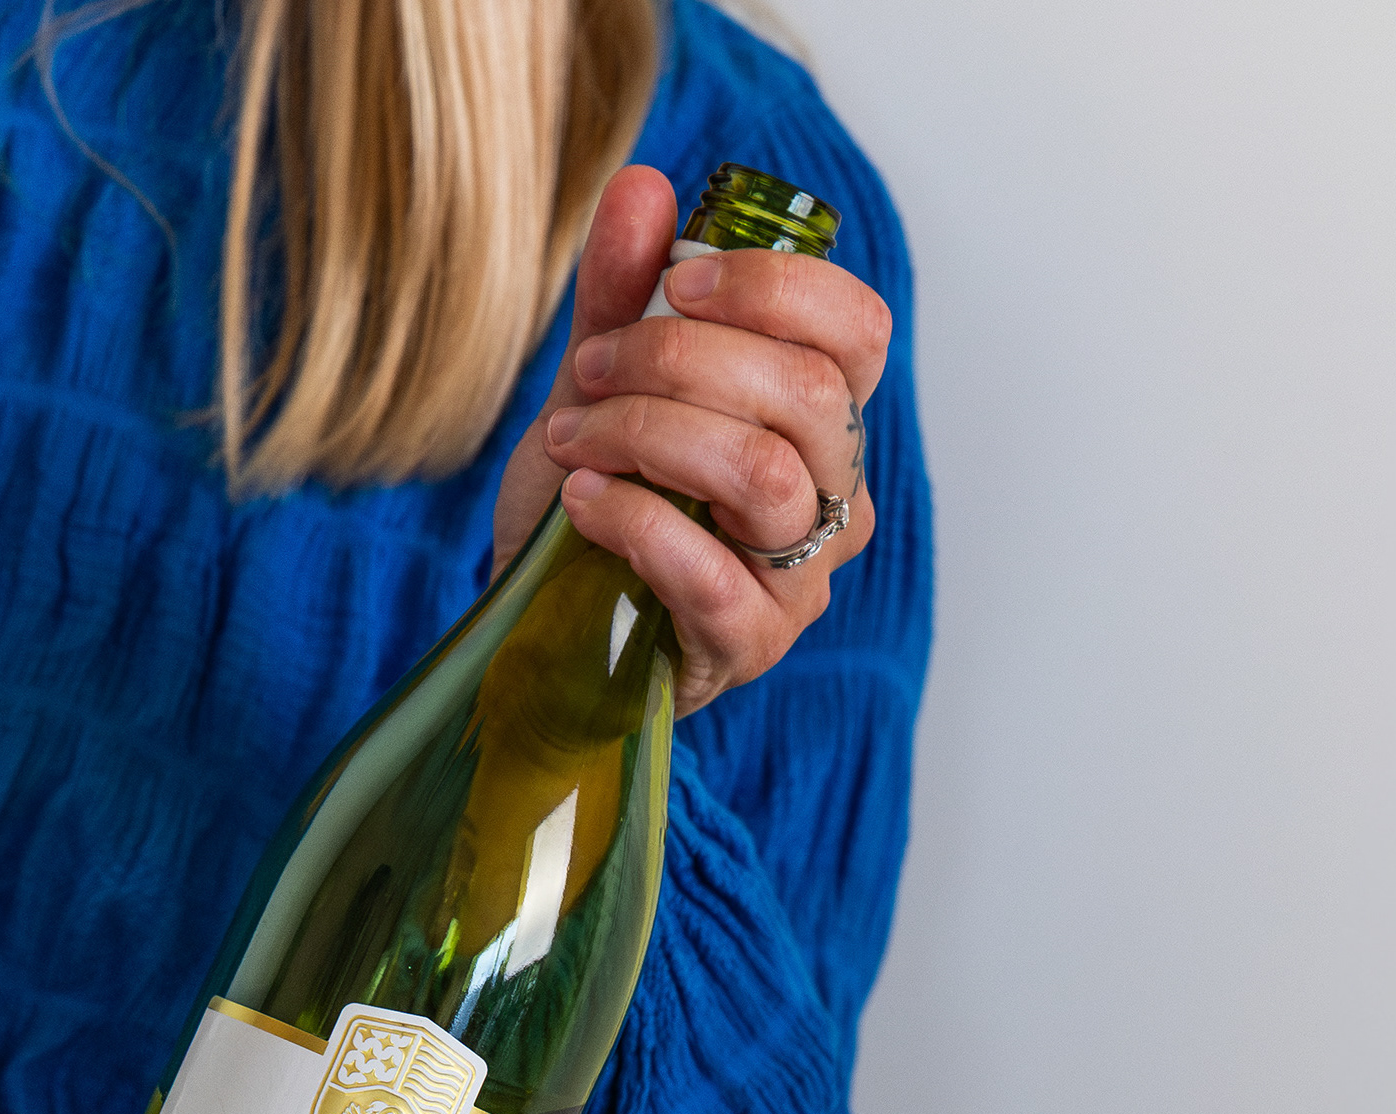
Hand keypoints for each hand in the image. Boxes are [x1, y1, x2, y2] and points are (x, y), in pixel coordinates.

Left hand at [494, 163, 889, 714]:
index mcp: (819, 420)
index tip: (673, 285)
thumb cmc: (591, 503)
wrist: (537, 623)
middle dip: (681, 360)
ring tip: (577, 442)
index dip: (775, 289)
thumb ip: (623, 295)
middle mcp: (833, 497)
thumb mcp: (597, 387)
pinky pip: (713, 576)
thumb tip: (645, 186)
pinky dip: (635, 522)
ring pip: (763, 476)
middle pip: (809, 395)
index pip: (858, 330)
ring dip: (651, 436)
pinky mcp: (750, 646)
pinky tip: (582, 503)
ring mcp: (800, 580)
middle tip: (590, 369)